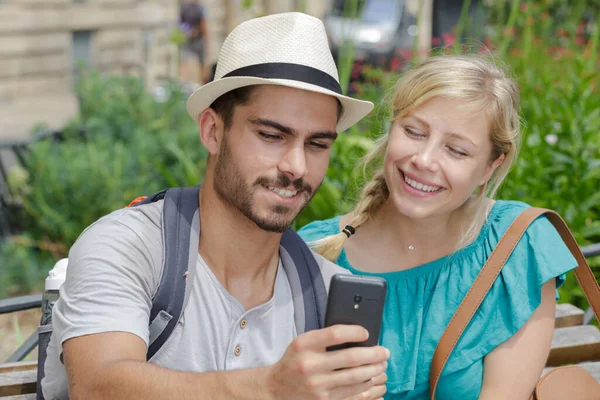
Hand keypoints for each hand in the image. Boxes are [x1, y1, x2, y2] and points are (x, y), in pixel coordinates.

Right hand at [266, 325, 389, 399]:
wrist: (277, 388)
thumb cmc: (295, 360)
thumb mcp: (303, 343)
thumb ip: (325, 338)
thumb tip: (358, 335)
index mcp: (304, 344)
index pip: (336, 334)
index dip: (355, 332)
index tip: (366, 333)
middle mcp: (309, 364)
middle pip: (350, 358)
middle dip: (373, 354)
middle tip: (385, 351)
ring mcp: (317, 385)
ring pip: (355, 377)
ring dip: (374, 370)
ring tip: (382, 364)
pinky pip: (351, 391)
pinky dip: (365, 383)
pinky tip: (371, 377)